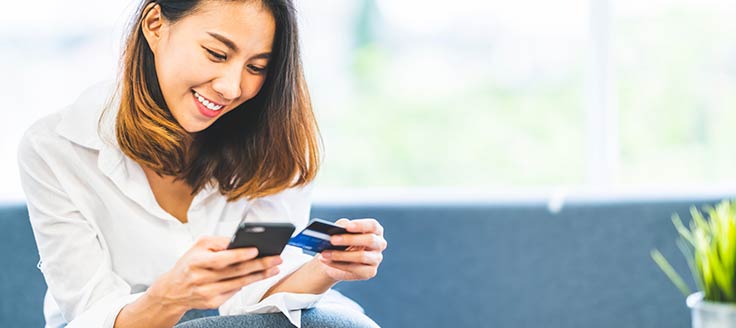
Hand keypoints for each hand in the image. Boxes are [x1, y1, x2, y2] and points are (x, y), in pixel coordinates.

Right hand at [147, 236, 282, 310]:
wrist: (173, 290)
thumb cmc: (189, 263)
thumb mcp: (199, 246)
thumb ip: (219, 241)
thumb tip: (242, 241)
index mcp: (196, 261)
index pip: (221, 258)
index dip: (239, 255)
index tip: (256, 250)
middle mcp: (201, 278)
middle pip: (235, 272)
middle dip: (259, 264)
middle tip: (276, 258)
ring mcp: (207, 292)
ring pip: (239, 283)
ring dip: (259, 275)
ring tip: (275, 267)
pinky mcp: (212, 303)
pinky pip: (234, 292)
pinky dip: (248, 283)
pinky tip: (260, 276)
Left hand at [316, 218, 387, 281]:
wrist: (334, 259)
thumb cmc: (340, 241)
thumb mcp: (339, 231)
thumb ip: (341, 227)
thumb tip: (339, 228)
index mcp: (375, 230)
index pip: (372, 225)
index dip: (361, 225)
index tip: (347, 227)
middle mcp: (379, 243)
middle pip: (370, 240)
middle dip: (349, 239)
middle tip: (332, 240)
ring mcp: (376, 259)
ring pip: (361, 256)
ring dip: (340, 255)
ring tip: (325, 253)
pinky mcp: (370, 272)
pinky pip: (355, 269)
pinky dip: (339, 265)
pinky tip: (328, 262)